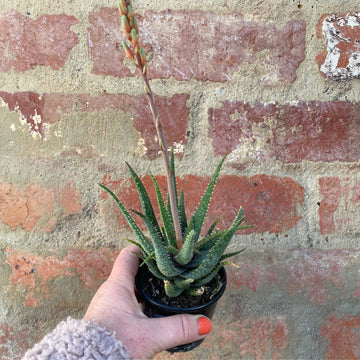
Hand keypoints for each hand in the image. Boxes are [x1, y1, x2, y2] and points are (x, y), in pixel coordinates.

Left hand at [84, 245, 211, 358]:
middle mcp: (111, 292)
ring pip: (132, 288)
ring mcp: (110, 305)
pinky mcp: (110, 319)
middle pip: (134, 271)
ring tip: (167, 288)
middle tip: (171, 270)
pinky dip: (143, 301)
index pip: (129, 254)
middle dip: (153, 270)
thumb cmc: (110, 346)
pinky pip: (129, 303)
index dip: (145, 247)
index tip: (162, 246)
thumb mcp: (148, 336)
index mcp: (117, 286)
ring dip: (148, 287)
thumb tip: (204, 323)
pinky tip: (154, 311)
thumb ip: (177, 328)